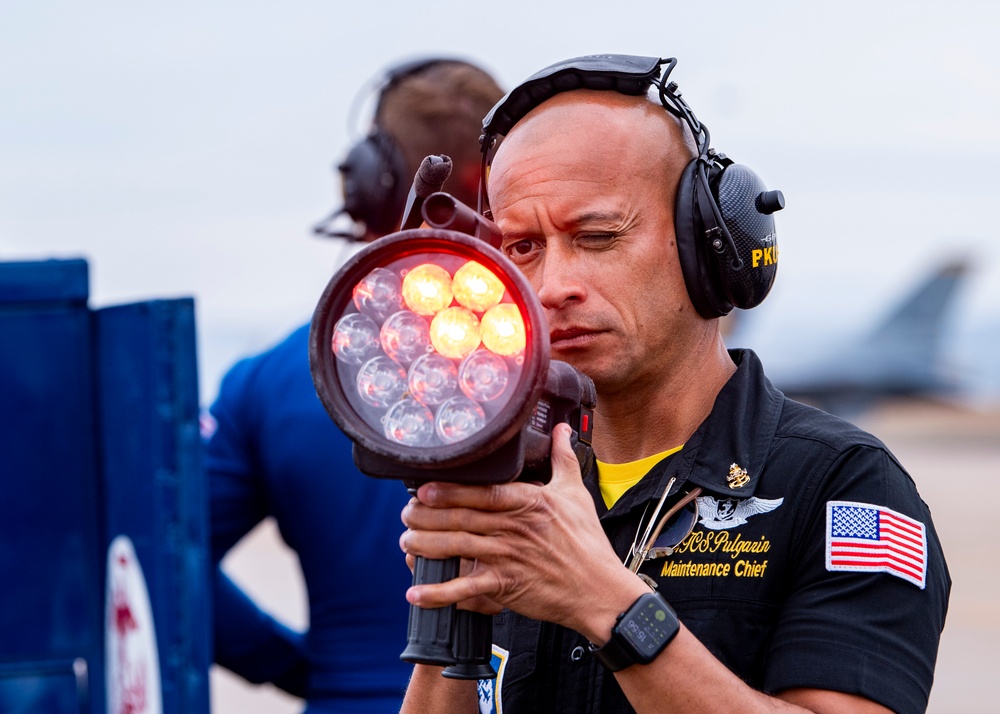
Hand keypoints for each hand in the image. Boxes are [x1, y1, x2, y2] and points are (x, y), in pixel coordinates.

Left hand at [399, 423, 644, 638]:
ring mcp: (507, 558)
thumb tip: (562, 429)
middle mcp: (513, 529)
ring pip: (457, 549)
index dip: (449, 490)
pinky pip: (466, 590)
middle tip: (406, 514)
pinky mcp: (506, 587)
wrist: (600, 591)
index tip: (424, 488)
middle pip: (461, 518)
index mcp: (528, 502)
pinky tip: (416, 592)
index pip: (482, 493)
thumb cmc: (588, 544)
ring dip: (426, 547)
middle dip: (426, 516)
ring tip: (406, 542)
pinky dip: (439, 593)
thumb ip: (562, 458)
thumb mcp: (576, 494)